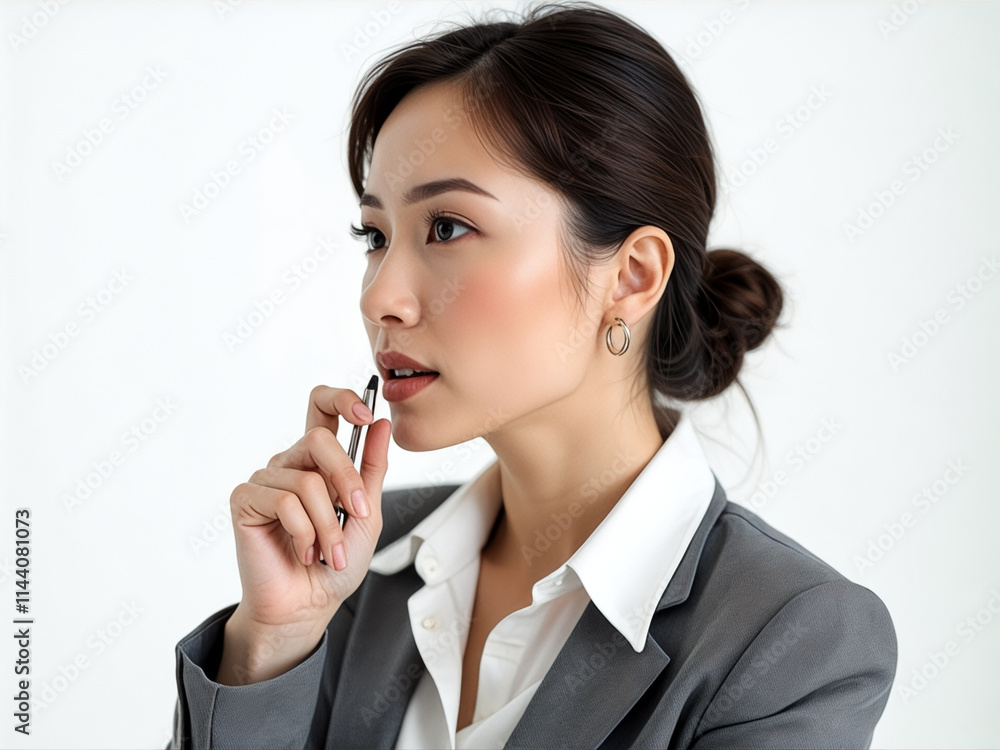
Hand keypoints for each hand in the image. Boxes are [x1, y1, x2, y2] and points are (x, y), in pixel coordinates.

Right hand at [218, 384, 389, 683]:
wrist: (309, 605)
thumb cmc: (336, 562)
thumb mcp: (366, 513)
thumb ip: (372, 469)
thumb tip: (379, 423)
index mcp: (319, 460)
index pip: (322, 407)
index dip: (341, 399)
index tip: (366, 413)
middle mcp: (290, 462)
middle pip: (319, 439)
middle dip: (347, 480)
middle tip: (358, 515)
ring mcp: (266, 479)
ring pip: (307, 481)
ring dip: (328, 525)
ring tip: (330, 552)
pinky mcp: (246, 500)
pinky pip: (284, 502)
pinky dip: (304, 533)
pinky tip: (304, 552)